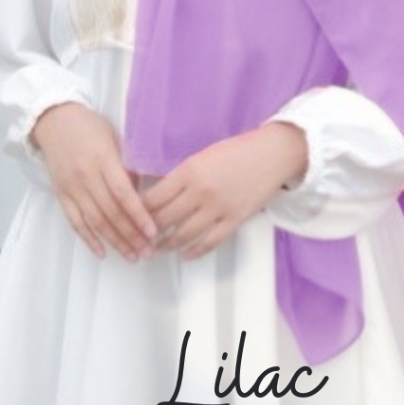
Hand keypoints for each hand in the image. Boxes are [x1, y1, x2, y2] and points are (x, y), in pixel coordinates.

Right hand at [31, 102, 157, 260]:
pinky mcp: (61, 194)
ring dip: (115, 241)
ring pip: (95, 221)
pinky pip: (75, 222)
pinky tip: (102, 252)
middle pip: (111, 212)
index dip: (139, 215)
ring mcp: (72, 187)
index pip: (123, 194)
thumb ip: (128, 165)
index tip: (153, 232)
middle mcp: (86, 176)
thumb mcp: (115, 138)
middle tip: (148, 251)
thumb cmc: (90, 127)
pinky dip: (89, 239)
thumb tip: (145, 193)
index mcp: (103, 159)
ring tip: (132, 256)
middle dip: (131, 235)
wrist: (54, 121)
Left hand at [141, 121, 307, 259]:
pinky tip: (184, 254)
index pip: (154, 197)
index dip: (139, 210)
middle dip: (148, 230)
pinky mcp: (233, 220)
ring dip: (166, 245)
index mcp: (190, 170)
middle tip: (139, 236)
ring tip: (156, 248)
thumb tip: (160, 194)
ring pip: (183, 235)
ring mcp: (218, 208)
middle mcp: (201, 191)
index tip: (131, 216)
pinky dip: (193, 252)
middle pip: (164, 218)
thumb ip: (182, 175)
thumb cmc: (238, 150)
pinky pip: (208, 243)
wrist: (271, 154)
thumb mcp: (203, 155)